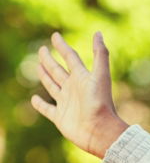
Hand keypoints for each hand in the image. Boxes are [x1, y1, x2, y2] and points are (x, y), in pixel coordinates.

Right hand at [31, 32, 128, 158]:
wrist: (100, 130)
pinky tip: (35, 99)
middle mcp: (74, 89)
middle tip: (43, 49)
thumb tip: (98, 32)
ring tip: (39, 67)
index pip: (71, 58)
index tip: (55, 36)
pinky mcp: (60, 117)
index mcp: (82, 78)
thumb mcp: (100, 75)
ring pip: (52, 86)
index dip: (63, 47)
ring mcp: (66, 103)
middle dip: (50, 60)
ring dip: (45, 76)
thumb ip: (100, 54)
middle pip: (58, 70)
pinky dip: (40, 104)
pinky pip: (47, 109)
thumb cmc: (100, 102)